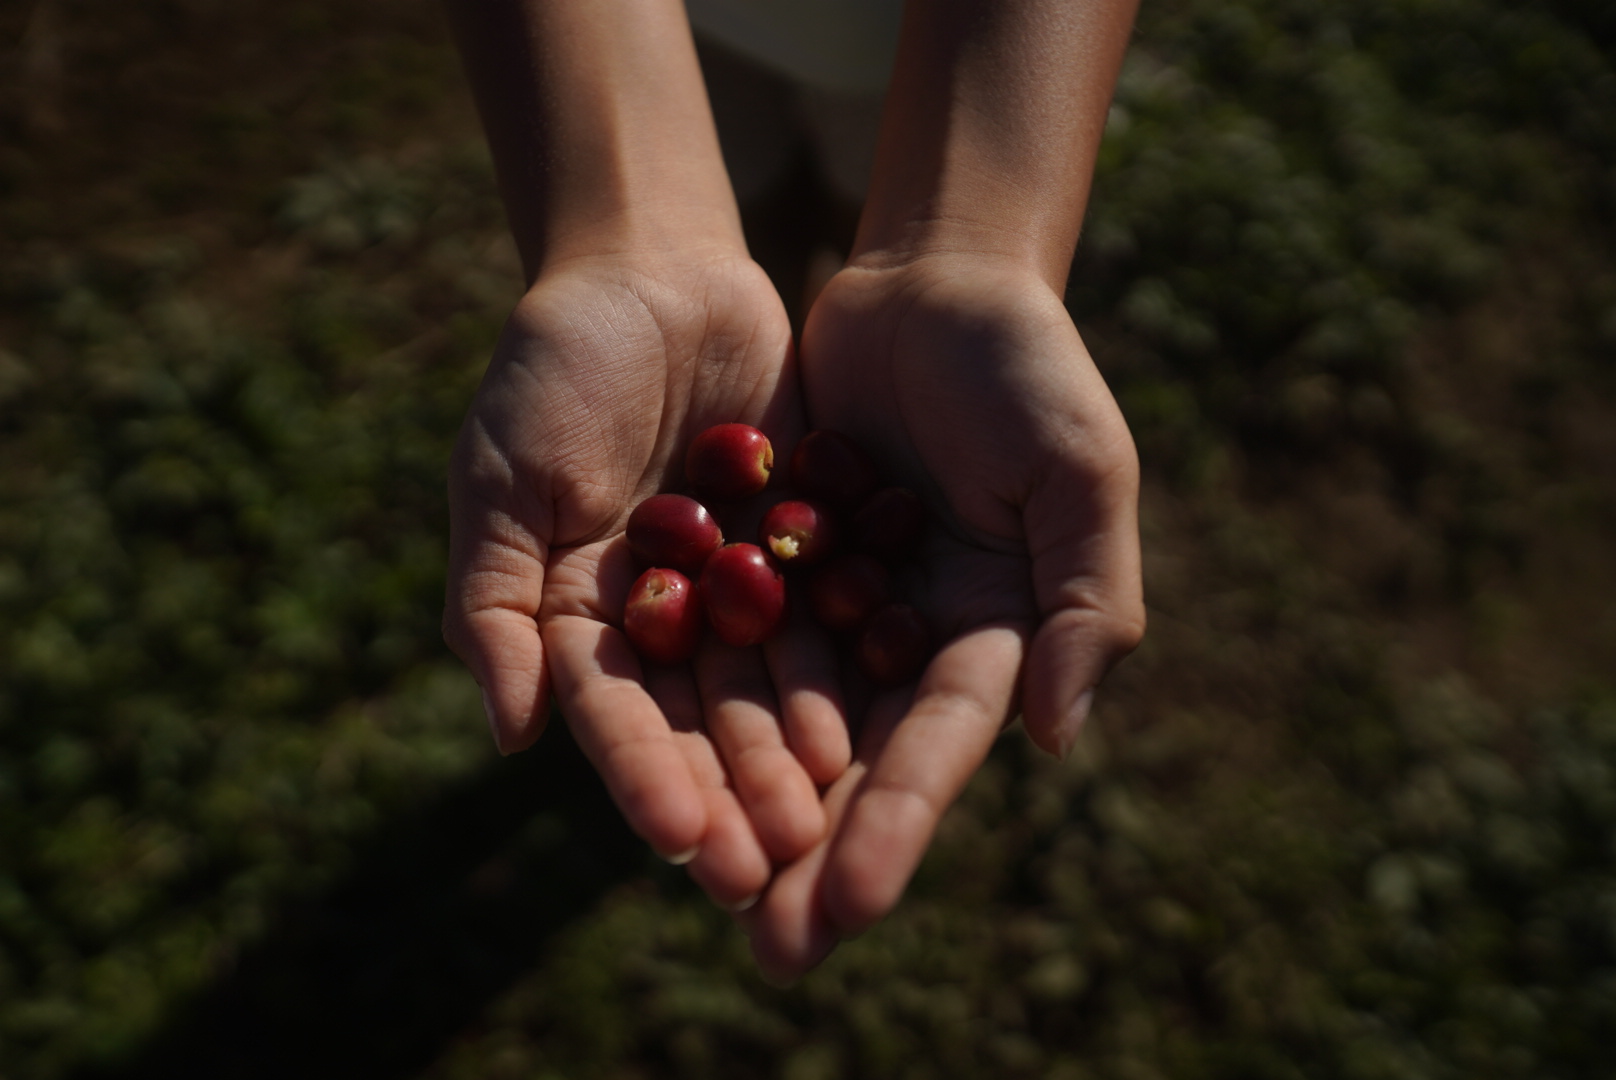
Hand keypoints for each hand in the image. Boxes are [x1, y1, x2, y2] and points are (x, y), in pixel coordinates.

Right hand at [443, 247, 850, 909]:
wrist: (654, 269)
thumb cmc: (553, 366)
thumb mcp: (501, 475)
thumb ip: (496, 601)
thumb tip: (508, 734)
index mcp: (579, 618)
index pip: (615, 716)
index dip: (645, 778)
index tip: (681, 843)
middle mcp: (663, 619)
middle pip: (700, 722)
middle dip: (733, 791)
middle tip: (775, 863)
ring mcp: (737, 586)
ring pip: (770, 685)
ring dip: (796, 750)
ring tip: (831, 810)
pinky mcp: (803, 546)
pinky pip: (828, 614)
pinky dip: (847, 663)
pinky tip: (879, 715)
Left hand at [741, 252, 1145, 978]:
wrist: (933, 276)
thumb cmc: (1030, 366)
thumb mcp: (1082, 473)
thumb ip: (1089, 602)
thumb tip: (1057, 738)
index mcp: (993, 633)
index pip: (936, 747)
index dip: (895, 828)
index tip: (845, 909)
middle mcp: (910, 635)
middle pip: (855, 759)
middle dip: (813, 850)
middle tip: (766, 946)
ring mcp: (840, 599)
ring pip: (783, 713)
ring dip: (745, 794)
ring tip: (698, 875)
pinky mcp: (775, 555)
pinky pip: (730, 632)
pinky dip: (696, 691)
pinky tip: (652, 756)